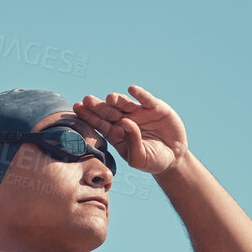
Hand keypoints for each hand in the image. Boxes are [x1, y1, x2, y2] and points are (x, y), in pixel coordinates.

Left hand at [73, 85, 187, 174]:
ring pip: (125, 104)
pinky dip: (139, 94)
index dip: (90, 116)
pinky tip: (132, 90)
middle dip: (98, 106)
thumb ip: (132, 143)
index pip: (101, 125)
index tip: (77, 108)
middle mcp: (126, 121)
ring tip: (110, 98)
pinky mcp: (154, 107)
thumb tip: (125, 122)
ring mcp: (139, 113)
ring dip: (117, 100)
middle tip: (87, 100)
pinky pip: (146, 99)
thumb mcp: (140, 159)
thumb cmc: (153, 160)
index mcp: (118, 135)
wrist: (174, 156)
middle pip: (109, 112)